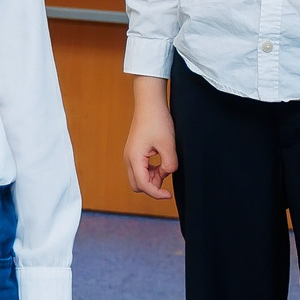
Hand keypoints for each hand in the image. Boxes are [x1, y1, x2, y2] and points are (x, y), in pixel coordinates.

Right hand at [125, 77, 177, 199]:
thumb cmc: (157, 120)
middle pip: (137, 185)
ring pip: (139, 177)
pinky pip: (141, 168)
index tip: (168, 195)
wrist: (149, 103)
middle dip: (152, 186)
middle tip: (167, 176)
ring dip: (153, 177)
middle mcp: (129, 159)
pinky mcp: (135, 151)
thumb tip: (168, 173)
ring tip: (166, 165)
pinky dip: (152, 170)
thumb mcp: (168, 144)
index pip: (143, 185)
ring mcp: (131, 155)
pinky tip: (162, 162)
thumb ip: (169, 164)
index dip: (156, 193)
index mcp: (134, 158)